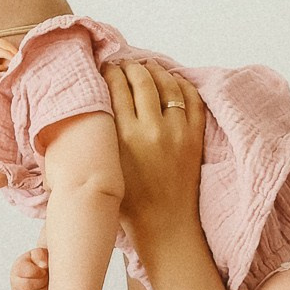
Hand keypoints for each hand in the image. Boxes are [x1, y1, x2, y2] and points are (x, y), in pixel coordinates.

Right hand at [9, 246, 49, 289]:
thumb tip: (42, 266)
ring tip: (49, 288)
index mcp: (18, 268)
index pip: (26, 272)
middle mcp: (15, 283)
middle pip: (27, 285)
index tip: (45, 270)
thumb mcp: (42, 254)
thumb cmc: (45, 263)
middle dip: (42, 282)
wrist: (48, 274)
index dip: (39, 272)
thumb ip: (40, 254)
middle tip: (48, 279)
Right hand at [110, 61, 204, 248]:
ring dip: (156, 70)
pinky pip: (192, 98)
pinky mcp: (195, 136)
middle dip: (132, 67)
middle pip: (142, 79)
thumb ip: (101, 136)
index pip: (117, 88)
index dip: (111, 72)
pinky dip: (182, 84)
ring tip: (148, 68)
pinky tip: (173, 82)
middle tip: (125, 65)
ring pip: (168, 83)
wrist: (164, 224)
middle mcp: (151, 129)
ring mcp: (178, 131)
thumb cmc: (128, 202)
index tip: (107, 68)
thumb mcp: (105, 167)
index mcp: (124, 137)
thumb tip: (93, 106)